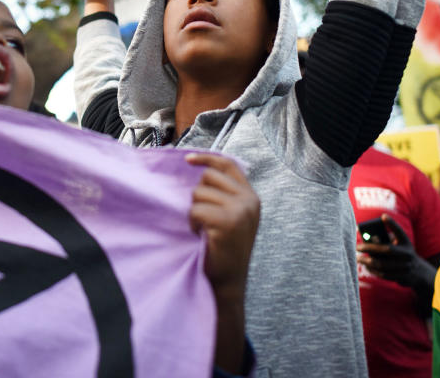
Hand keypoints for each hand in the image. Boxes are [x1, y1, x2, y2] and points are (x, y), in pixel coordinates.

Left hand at [187, 152, 259, 291]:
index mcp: (251, 197)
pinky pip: (196, 211)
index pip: (229, 165)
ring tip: (203, 229)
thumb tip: (200, 170)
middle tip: (203, 217)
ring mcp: (239, 211)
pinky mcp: (227, 222)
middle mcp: (249, 201)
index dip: (207, 158)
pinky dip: (192, 223)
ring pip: (199, 193)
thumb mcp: (233, 217)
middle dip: (198, 195)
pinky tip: (200, 235)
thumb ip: (225, 195)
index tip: (187, 160)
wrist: (229, 282)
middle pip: (208, 177)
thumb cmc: (224, 250)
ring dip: (194, 211)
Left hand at [356, 214, 436, 315]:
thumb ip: (386, 239)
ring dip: (368, 261)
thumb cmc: (401, 253)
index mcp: (406, 242)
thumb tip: (368, 237)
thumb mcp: (399, 244)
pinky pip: (383, 274)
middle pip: (387, 249)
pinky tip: (366, 265)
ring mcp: (405, 266)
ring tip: (358, 258)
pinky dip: (372, 269)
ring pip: (383, 264)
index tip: (383, 216)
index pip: (399, 231)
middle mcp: (407, 254)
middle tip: (357, 247)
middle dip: (370, 248)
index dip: (392, 223)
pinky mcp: (401, 277)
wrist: (418, 272)